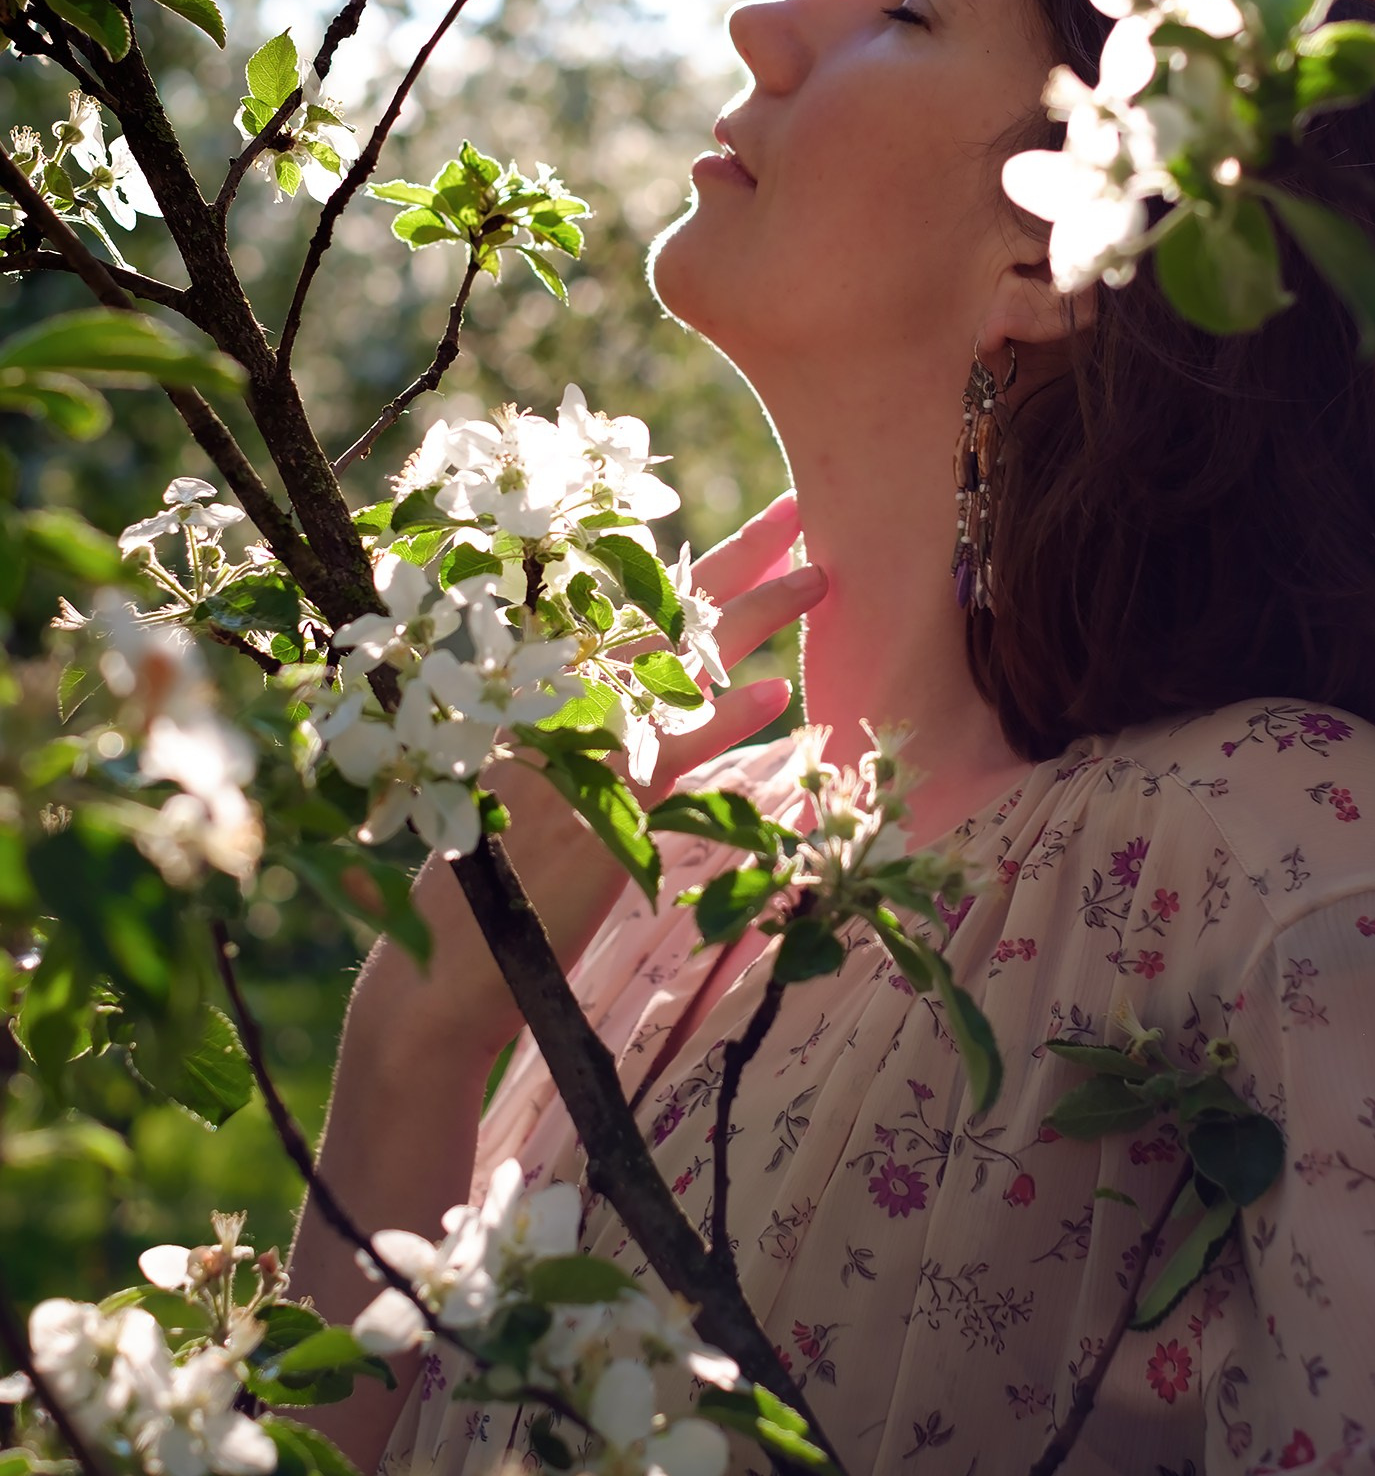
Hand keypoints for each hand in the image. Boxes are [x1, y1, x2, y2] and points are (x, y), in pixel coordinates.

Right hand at [353, 494, 824, 1070]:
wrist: (454, 962)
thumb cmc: (511, 872)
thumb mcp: (562, 781)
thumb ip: (616, 729)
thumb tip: (701, 690)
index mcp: (549, 683)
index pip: (640, 603)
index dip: (708, 559)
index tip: (772, 517)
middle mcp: (559, 697)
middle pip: (662, 612)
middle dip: (738, 560)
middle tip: (803, 513)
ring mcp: (578, 746)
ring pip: (677, 665)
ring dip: (752, 619)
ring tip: (819, 577)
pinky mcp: (596, 809)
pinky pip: (671, 755)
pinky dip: (723, 722)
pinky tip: (774, 696)